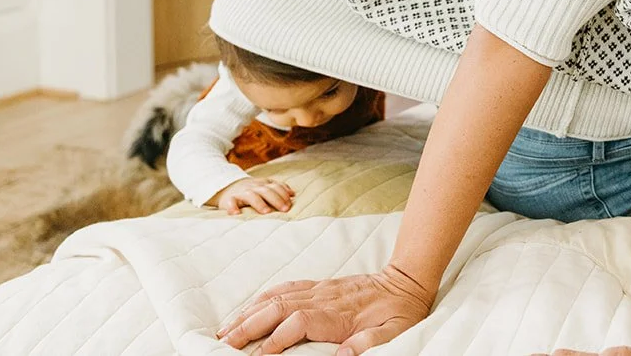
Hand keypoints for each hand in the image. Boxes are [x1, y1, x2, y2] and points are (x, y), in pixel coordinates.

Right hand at [212, 177, 294, 214]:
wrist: (227, 187)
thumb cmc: (251, 190)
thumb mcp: (264, 186)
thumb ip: (278, 188)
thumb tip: (293, 194)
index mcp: (263, 184)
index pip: (276, 187)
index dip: (283, 194)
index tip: (290, 204)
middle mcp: (254, 187)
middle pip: (266, 191)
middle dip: (276, 199)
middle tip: (284, 209)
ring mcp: (241, 192)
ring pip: (250, 195)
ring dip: (259, 203)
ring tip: (266, 212)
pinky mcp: (229, 199)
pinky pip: (230, 202)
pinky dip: (232, 207)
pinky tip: (236, 214)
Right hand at [217, 265, 432, 354]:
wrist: (406, 281)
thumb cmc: (400, 311)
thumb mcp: (394, 332)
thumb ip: (370, 343)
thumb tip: (344, 355)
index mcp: (339, 314)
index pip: (299, 322)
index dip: (277, 338)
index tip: (258, 355)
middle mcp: (324, 299)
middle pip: (279, 307)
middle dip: (249, 325)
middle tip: (224, 343)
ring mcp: (320, 289)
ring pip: (277, 297)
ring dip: (250, 312)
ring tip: (226, 329)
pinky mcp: (319, 285)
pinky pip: (286, 288)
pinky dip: (263, 297)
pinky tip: (249, 307)